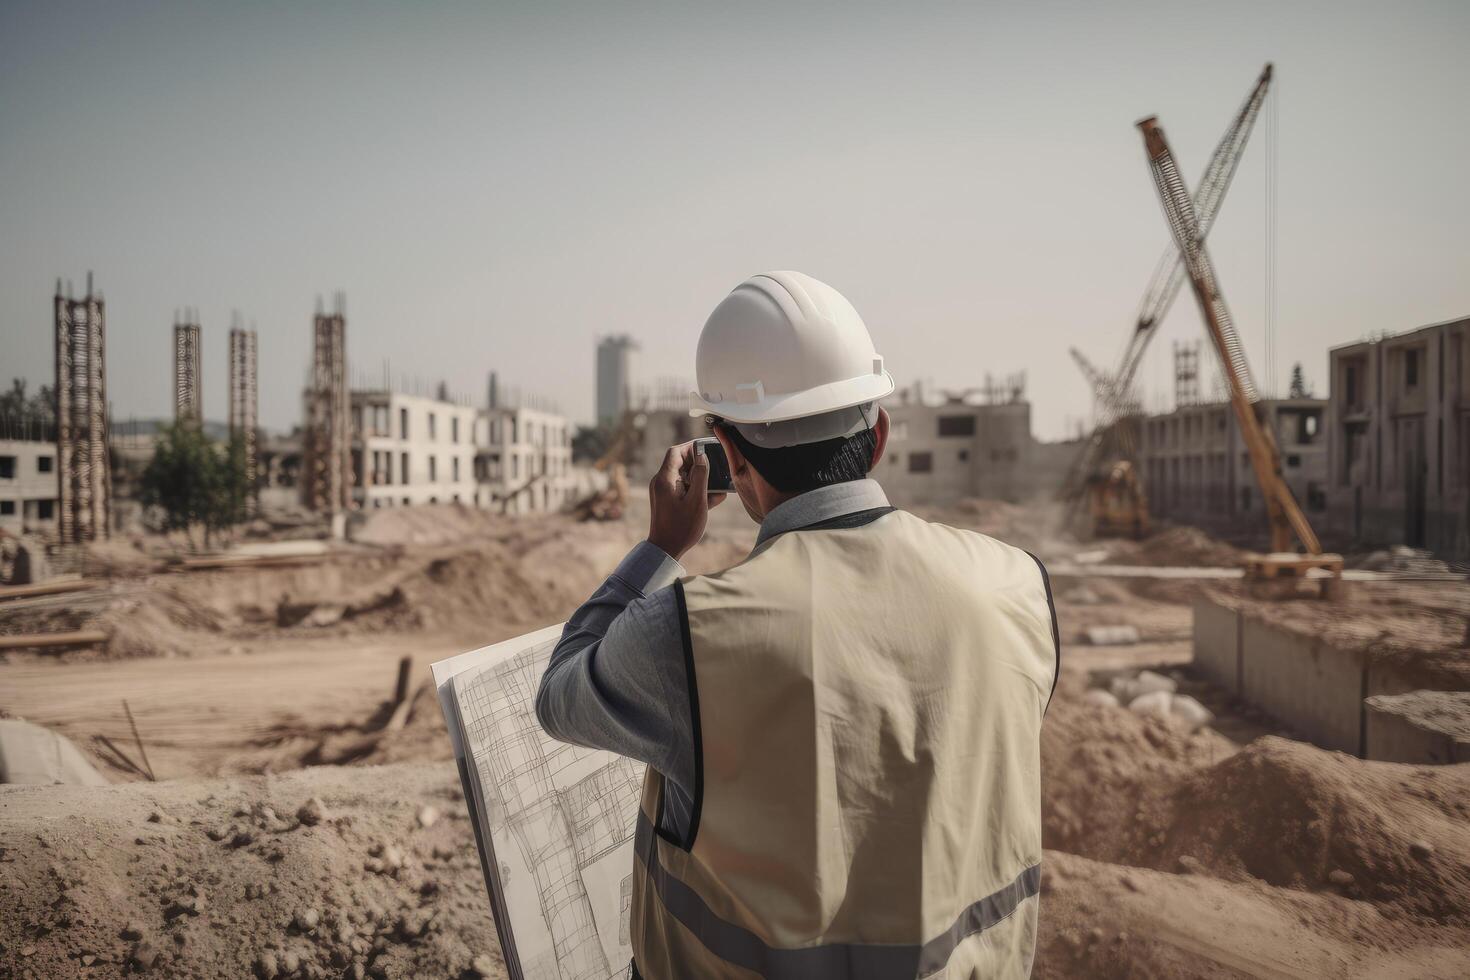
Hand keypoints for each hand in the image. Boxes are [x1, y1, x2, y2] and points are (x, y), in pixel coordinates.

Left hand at [647, 442, 725, 560]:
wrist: (665, 550)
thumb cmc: (682, 527)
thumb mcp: (697, 500)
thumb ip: (701, 476)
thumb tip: (702, 455)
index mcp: (665, 479)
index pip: (676, 452)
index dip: (691, 447)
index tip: (707, 448)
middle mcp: (660, 482)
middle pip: (679, 463)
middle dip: (698, 463)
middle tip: (716, 466)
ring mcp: (662, 492)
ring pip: (683, 477)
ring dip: (700, 479)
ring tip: (718, 484)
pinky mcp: (666, 501)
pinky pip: (682, 489)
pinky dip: (695, 490)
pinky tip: (713, 498)